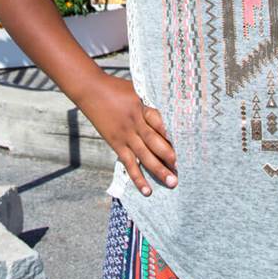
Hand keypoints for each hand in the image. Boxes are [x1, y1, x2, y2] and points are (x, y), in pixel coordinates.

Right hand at [76, 73, 176, 196]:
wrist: (90, 90)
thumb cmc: (116, 88)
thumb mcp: (137, 90)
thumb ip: (151, 103)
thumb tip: (170, 113)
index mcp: (143, 106)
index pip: (161, 123)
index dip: (173, 134)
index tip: (187, 145)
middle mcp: (135, 122)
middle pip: (155, 141)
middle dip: (170, 156)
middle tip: (182, 168)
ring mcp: (125, 134)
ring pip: (144, 155)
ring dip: (159, 170)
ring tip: (172, 182)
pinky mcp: (116, 143)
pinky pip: (129, 163)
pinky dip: (138, 178)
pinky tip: (147, 190)